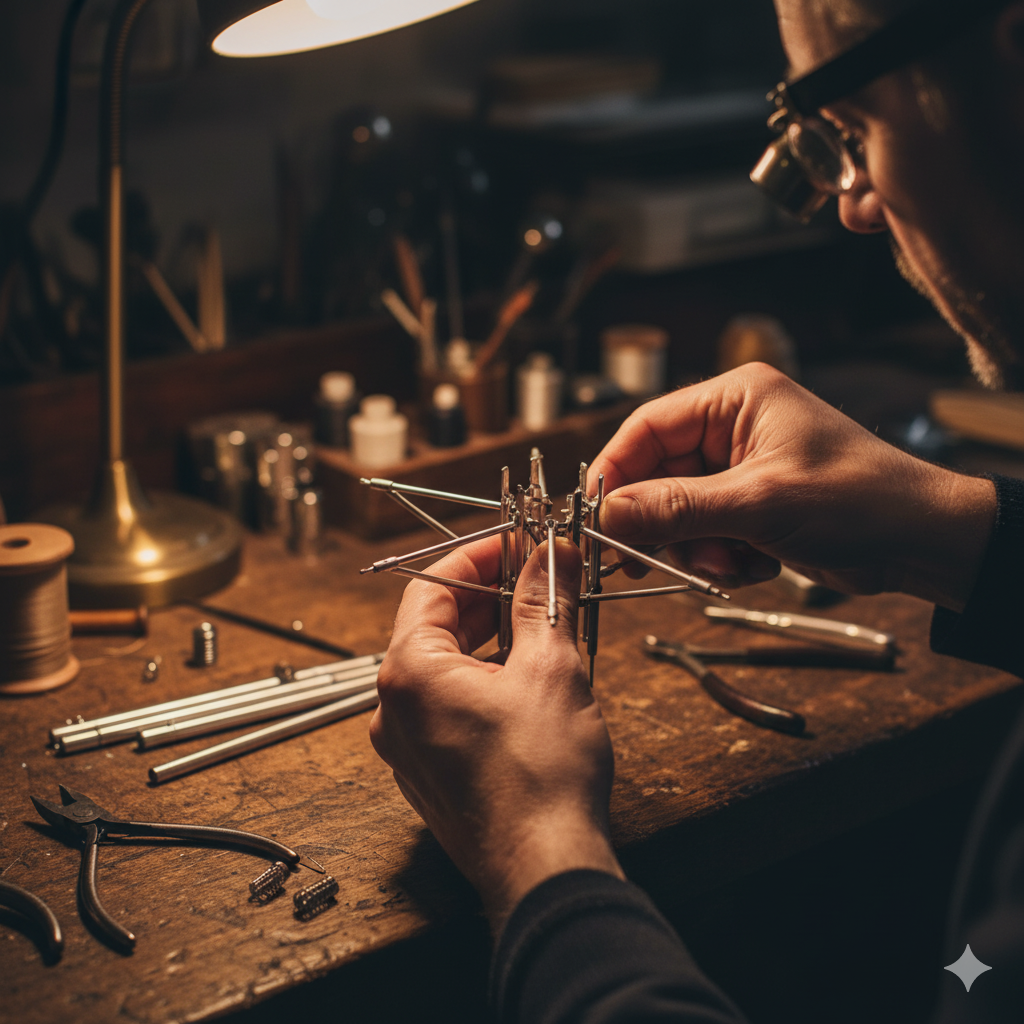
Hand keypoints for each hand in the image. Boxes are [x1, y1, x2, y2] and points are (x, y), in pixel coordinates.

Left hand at [369, 535, 622, 932]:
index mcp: (408, 674)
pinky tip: (528, 675)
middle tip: (537, 576)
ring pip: (445, 666)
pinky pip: (450, 705)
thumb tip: (551, 556)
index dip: (478, 557)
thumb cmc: (541, 777)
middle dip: (490, 596)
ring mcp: (408, 745)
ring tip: (542, 622)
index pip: (431, 585)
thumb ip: (544, 601)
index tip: (517, 543)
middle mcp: (394, 709)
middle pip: (435, 624)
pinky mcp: (432, 770)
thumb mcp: (551, 667)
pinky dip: (484, 677)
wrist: (545, 868)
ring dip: (491, 636)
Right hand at [590, 363, 995, 610]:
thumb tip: (607, 514)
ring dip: (695, 546)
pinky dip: (720, 556)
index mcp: (734, 400)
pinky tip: (754, 564)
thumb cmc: (860, 500)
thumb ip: (677, 508)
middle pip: (657, 475)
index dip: (615, 473)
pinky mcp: (752, 505)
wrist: (923, 542)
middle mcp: (732, 428)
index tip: (595, 516)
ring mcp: (741, 469)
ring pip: (678, 511)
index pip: (647, 428)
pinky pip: (705, 532)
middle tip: (646, 561)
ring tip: (730, 563)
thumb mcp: (759, 502)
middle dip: (662, 523)